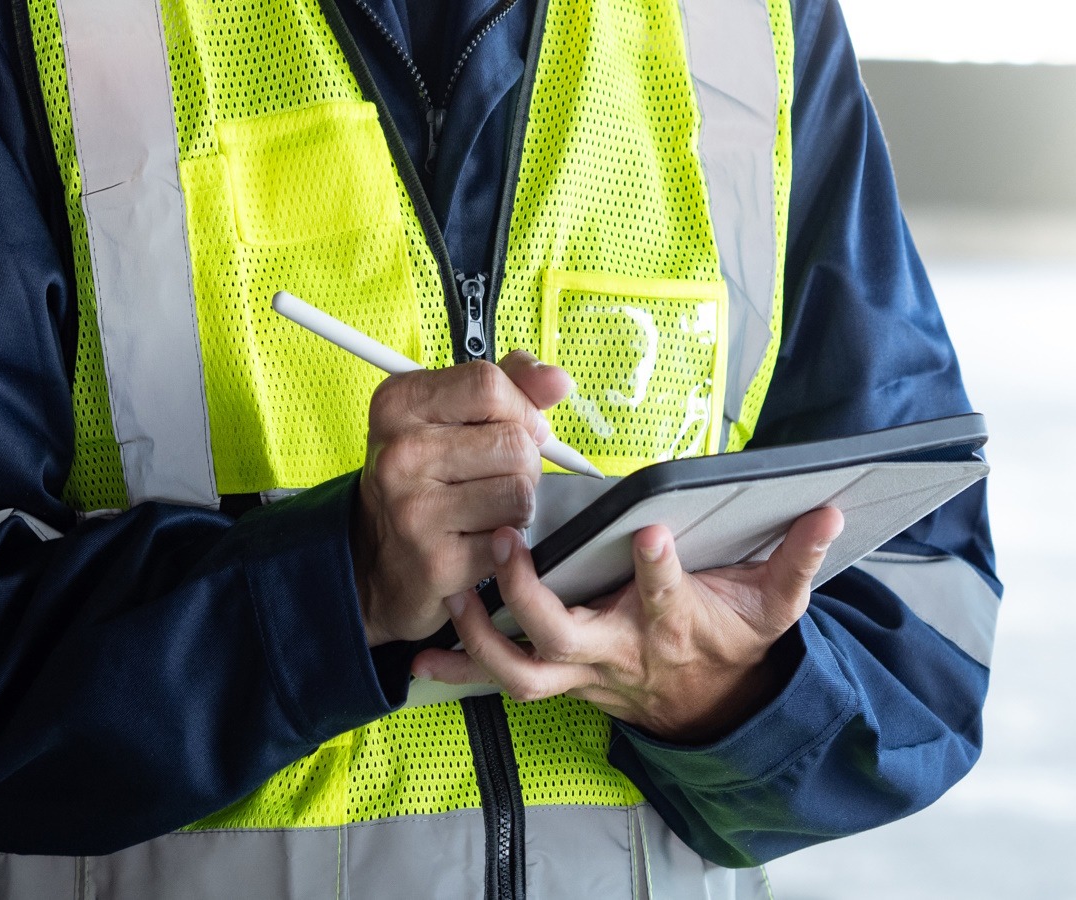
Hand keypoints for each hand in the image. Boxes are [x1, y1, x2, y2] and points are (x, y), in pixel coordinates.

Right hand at [354, 351, 573, 645]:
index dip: (519, 407)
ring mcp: (414, 509)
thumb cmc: (426, 476)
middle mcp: (399, 454)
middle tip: (497, 475)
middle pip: (514, 442)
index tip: (514, 425)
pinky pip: (511, 537)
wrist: (383, 556)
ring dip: (519, 502)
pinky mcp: (437, 559)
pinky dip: (507, 538)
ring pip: (520, 491)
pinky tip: (477, 536)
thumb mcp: (451, 415)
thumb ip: (509, 386)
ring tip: (488, 505)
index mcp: (399, 404)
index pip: (489, 384)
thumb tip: (557, 380)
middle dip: (525, 461)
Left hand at [412, 506, 843, 742]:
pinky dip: (460, 672)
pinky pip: (501, 683)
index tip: (646, 530)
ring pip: (524, 673)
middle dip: (532, 596)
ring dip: (482, 639)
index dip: (658, 571)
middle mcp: (620, 651)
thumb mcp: (774, 605)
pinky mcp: (560, 680)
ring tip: (453, 594)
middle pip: (568, 638)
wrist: (712, 705)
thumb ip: (797, 559)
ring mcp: (584, 672)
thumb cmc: (732, 641)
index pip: (667, 598)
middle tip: (508, 544)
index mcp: (671, 625)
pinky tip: (422, 656)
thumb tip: (828, 510)